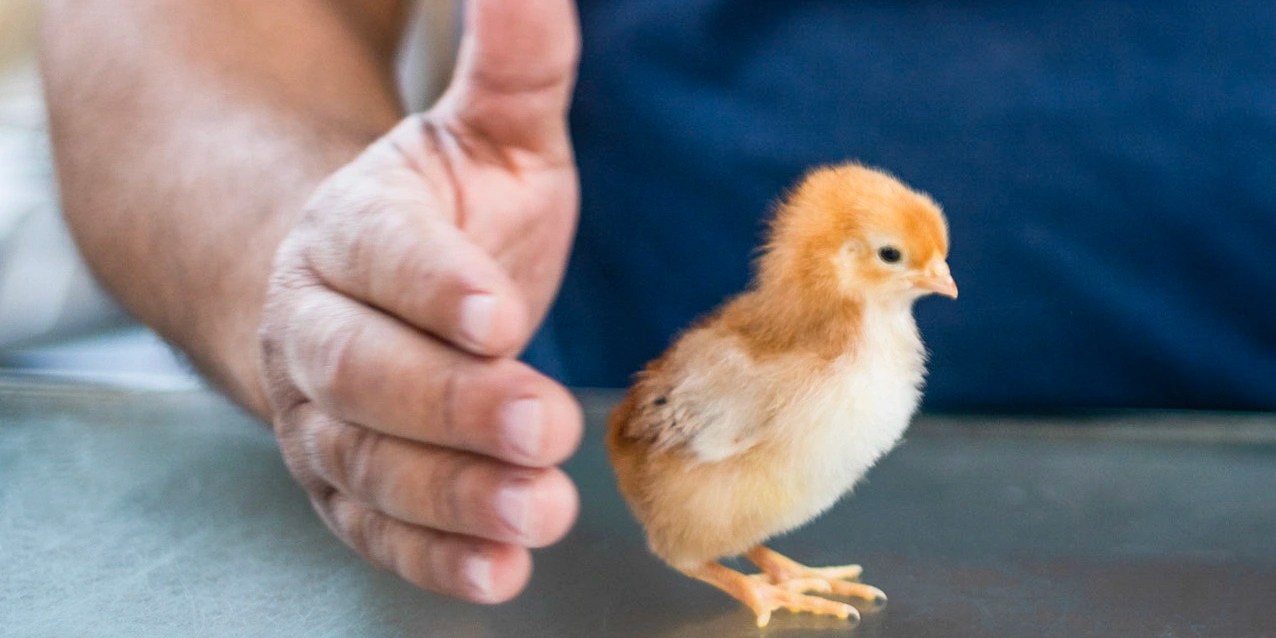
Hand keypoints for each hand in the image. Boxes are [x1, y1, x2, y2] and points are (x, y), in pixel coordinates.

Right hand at [258, 0, 581, 602]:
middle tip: (542, 424)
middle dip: (451, 404)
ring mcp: (324, 414)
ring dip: (453, 495)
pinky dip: (432, 555)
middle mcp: (319, 325)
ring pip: (369, 461)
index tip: (498, 314)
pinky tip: (501, 572)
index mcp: (352, 226)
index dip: (430, 285)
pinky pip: (377, 526)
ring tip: (540, 514)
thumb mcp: (492, 132)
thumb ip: (519, 64)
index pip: (379, 256)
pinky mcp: (346, 483)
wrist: (361, 295)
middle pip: (365, 371)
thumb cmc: (448, 213)